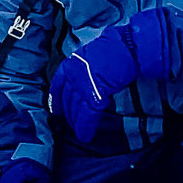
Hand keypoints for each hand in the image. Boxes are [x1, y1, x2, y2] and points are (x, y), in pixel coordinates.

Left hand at [49, 10, 167, 143]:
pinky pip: (87, 115)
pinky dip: (86, 126)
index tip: (55, 109)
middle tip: (71, 123)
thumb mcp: (93, 54)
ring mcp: (83, 85)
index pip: (58, 84)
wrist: (127, 48)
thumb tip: (88, 79)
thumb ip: (86, 68)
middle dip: (69, 113)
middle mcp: (74, 74)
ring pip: (75, 109)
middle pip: (67, 99)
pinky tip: (85, 134)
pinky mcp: (95, 96)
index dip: (56, 98)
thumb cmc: (115, 48)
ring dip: (77, 123)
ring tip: (79, 132)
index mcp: (72, 63)